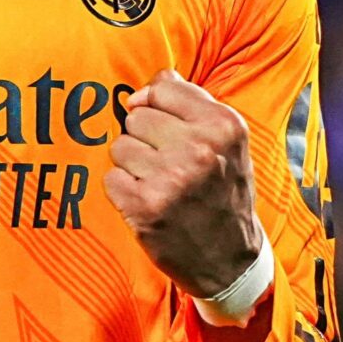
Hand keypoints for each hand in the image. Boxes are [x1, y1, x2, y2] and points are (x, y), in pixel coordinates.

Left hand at [105, 71, 265, 308]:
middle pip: (136, 117)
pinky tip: (148, 203)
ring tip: (160, 185)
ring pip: (120, 146)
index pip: (162, 89)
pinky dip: (124, 191)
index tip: (169, 130)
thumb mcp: (228, 143)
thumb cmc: (225, 193)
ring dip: (133, 166)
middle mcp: (199, 149)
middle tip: (169, 165)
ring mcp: (171, 178)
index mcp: (224, 126)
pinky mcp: (145, 207)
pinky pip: (111, 178)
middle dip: (145, 139)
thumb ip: (193, 104)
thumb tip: (154, 81)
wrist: (231, 260)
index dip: (158, 108)